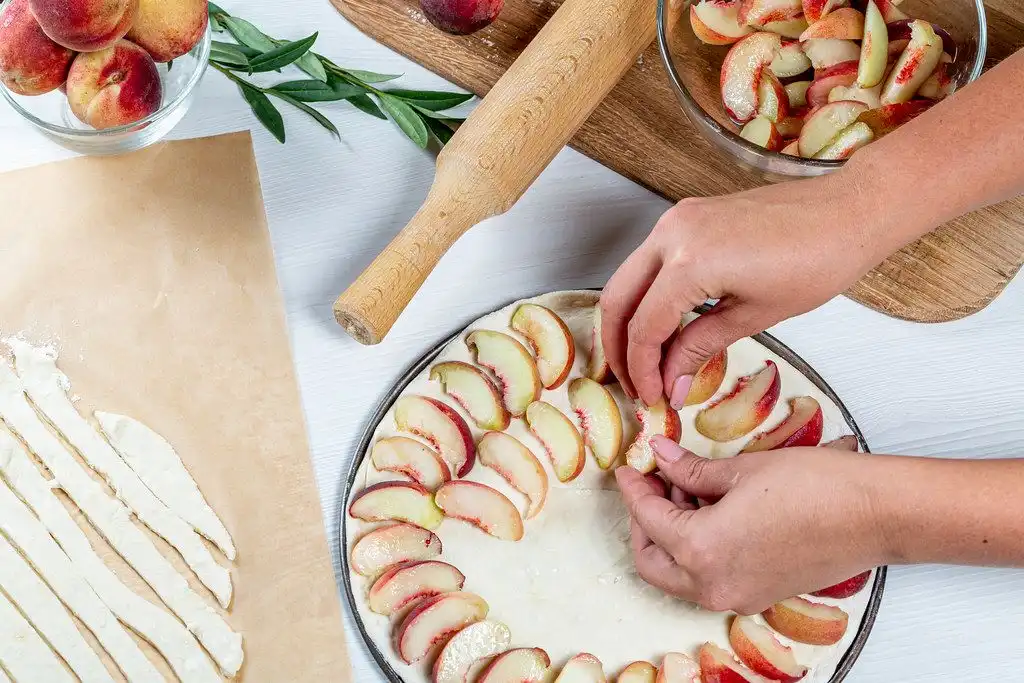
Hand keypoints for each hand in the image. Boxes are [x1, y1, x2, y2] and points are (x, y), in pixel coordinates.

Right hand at [600, 171, 892, 407]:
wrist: (850, 212)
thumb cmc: (818, 261)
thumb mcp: (755, 316)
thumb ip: (700, 347)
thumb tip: (670, 382)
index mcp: (690, 262)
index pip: (645, 326)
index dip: (642, 369)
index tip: (650, 396)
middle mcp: (672, 234)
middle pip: (617, 299)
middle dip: (619, 347)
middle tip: (633, 383)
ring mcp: (677, 219)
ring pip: (628, 278)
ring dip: (630, 321)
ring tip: (645, 360)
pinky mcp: (687, 216)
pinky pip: (651, 261)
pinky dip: (648, 295)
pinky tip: (663, 324)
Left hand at [615, 436, 885, 613]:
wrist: (876, 514)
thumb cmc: (816, 486)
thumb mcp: (741, 469)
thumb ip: (690, 470)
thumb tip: (660, 456)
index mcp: (701, 550)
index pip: (647, 518)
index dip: (634, 489)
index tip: (629, 469)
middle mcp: (713, 584)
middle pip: (651, 560)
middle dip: (643, 522)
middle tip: (652, 483)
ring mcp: (736, 596)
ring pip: (677, 575)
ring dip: (669, 537)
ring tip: (686, 491)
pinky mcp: (756, 596)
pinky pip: (707, 579)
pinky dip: (696, 551)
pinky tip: (710, 512)